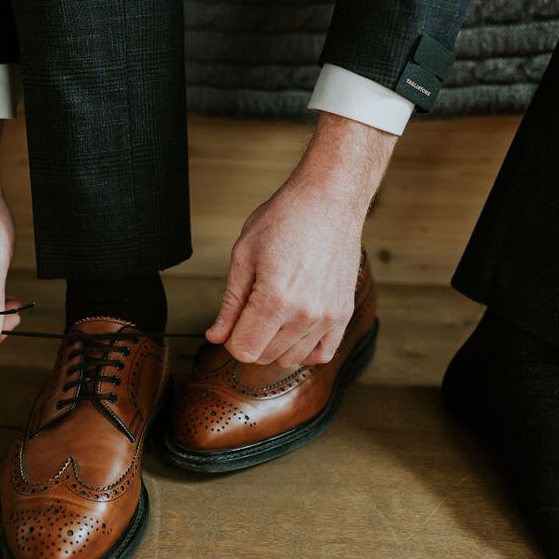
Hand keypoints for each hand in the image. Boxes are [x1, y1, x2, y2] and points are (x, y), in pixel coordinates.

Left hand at [206, 113, 395, 366]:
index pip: (243, 350)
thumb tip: (215, 337)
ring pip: (290, 359)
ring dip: (274, 345)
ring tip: (274, 312)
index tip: (232, 321)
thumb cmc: (284, 219)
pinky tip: (294, 330)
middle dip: (250, 340)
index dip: (230, 340)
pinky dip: (303, 350)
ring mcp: (328, 317)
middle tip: (251, 310)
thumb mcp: (243, 256)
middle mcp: (305, 315)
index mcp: (275, 300)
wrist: (329, 200)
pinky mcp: (344, 314)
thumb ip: (229, 303)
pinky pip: (322, 355)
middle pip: (264, 357)